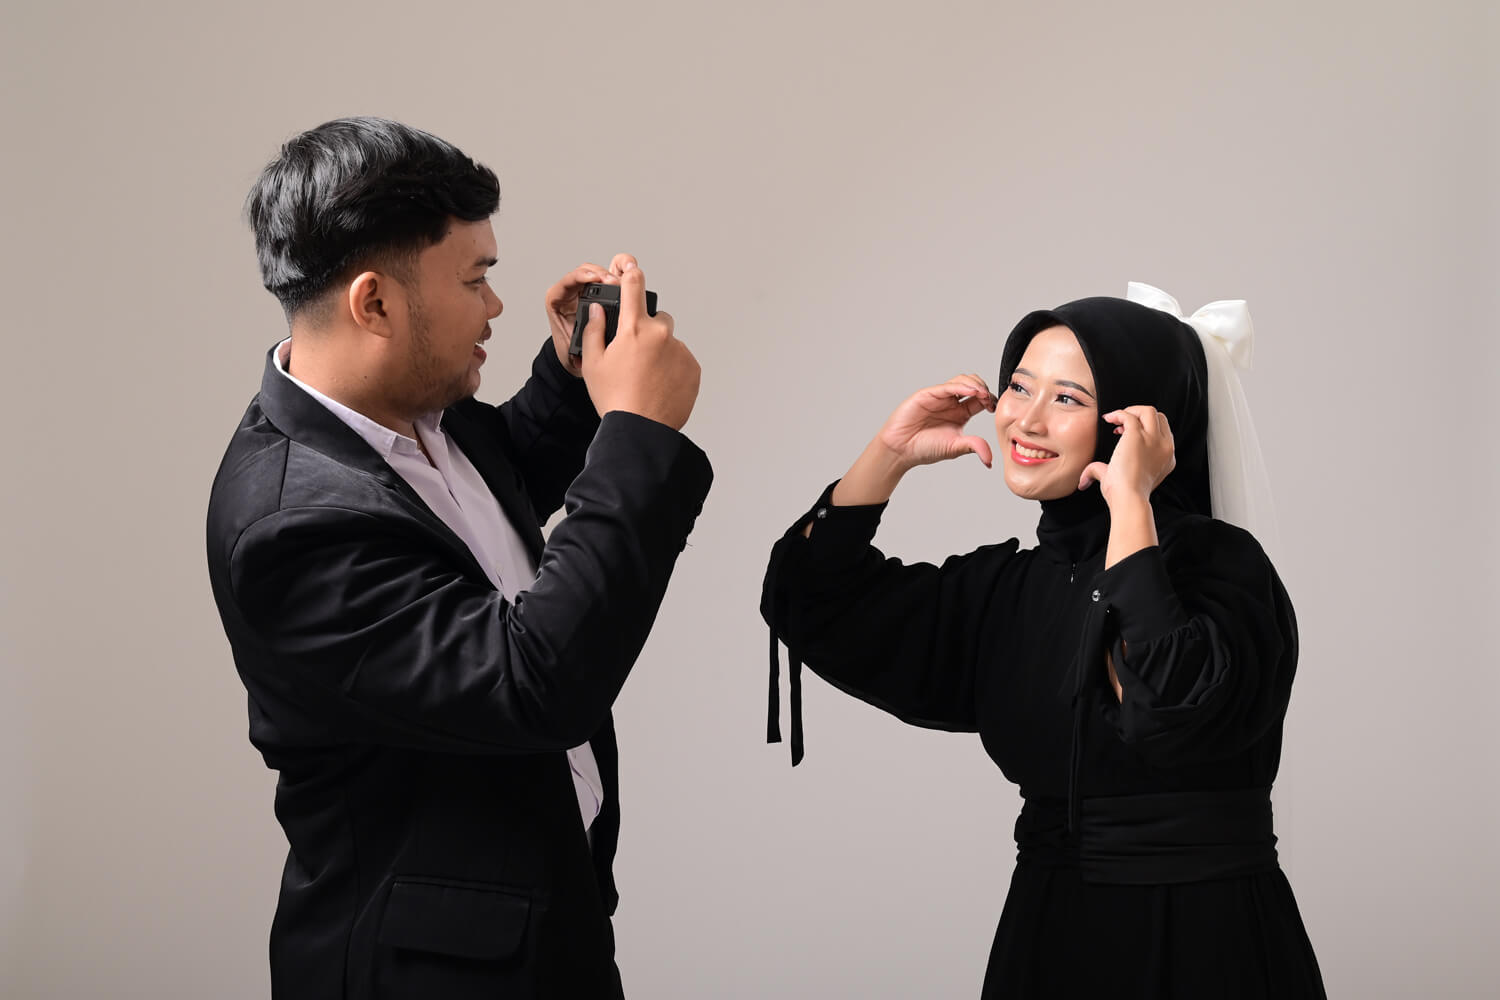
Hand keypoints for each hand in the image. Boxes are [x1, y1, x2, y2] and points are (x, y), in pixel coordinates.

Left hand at [545, 254, 633, 375]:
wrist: (577, 360)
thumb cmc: (571, 353)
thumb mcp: (573, 350)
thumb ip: (582, 340)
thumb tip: (595, 331)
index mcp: (558, 302)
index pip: (567, 282)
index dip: (579, 277)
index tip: (593, 280)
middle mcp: (572, 293)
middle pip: (584, 271)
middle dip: (599, 273)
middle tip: (613, 282)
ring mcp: (587, 292)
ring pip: (598, 271)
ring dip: (611, 273)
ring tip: (622, 283)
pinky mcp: (601, 293)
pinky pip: (609, 278)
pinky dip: (620, 276)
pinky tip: (629, 282)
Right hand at [579, 259, 699, 429]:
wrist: (641, 429)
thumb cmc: (615, 398)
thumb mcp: (593, 363)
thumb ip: (594, 331)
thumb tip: (598, 310)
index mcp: (633, 329)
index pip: (634, 286)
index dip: (630, 272)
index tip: (630, 266)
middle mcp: (661, 334)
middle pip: (656, 318)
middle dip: (647, 329)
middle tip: (635, 356)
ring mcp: (680, 351)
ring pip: (669, 342)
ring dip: (660, 351)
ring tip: (647, 378)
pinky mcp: (693, 368)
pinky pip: (682, 360)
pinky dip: (672, 368)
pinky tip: (659, 385)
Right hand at [875, 375, 997, 470]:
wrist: (900, 450)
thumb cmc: (924, 448)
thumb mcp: (955, 448)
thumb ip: (974, 447)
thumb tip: (990, 460)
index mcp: (961, 414)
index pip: (981, 400)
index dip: (990, 400)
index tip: (993, 408)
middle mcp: (951, 403)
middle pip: (974, 385)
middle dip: (984, 389)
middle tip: (988, 400)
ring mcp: (940, 397)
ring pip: (962, 380)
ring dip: (974, 384)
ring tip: (982, 394)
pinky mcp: (928, 394)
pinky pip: (947, 386)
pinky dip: (961, 386)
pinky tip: (970, 391)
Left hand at [1079, 405, 1175, 508]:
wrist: (1128, 498)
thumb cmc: (1124, 495)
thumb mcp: (1120, 480)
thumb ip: (1103, 473)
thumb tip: (1084, 480)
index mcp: (1166, 457)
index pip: (1162, 432)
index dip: (1145, 428)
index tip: (1126, 434)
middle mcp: (1164, 447)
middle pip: (1158, 417)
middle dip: (1140, 416)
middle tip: (1122, 425)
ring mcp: (1154, 440)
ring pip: (1148, 411)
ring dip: (1131, 411)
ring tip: (1115, 419)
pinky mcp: (1138, 436)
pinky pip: (1130, 415)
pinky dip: (1118, 414)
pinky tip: (1108, 419)